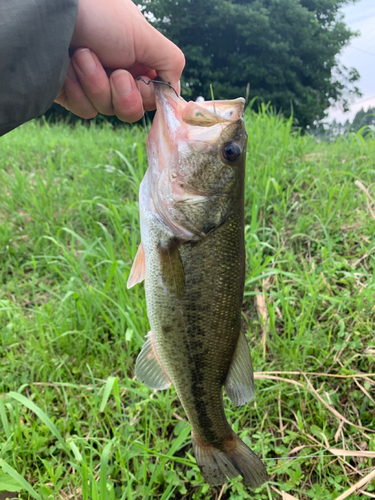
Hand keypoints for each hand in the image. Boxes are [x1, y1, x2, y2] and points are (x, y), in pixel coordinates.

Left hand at [54, 0, 184, 121]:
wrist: (50, 13)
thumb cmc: (100, 15)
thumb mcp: (145, 35)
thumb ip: (171, 62)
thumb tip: (176, 93)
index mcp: (138, 58)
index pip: (154, 96)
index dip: (149, 95)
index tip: (142, 81)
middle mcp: (118, 72)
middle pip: (132, 110)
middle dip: (123, 93)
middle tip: (115, 71)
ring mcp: (94, 84)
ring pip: (107, 110)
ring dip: (96, 84)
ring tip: (82, 55)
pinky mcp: (71, 94)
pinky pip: (85, 110)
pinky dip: (77, 90)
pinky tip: (67, 67)